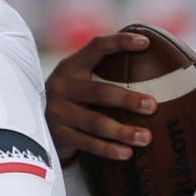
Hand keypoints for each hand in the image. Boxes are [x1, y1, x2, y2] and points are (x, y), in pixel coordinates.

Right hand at [45, 31, 156, 164]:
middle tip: (152, 105)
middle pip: (99, 92)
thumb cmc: (73, 97)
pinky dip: (108, 149)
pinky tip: (127, 153)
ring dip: (122, 131)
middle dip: (127, 99)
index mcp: (72, 66)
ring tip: (146, 137)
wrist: (35, 122)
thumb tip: (160, 69)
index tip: (146, 43)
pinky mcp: (57, 135)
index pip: (97, 47)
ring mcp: (58, 111)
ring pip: (95, 122)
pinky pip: (87, 143)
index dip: (120, 42)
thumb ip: (106, 71)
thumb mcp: (81, 79)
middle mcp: (62, 86)